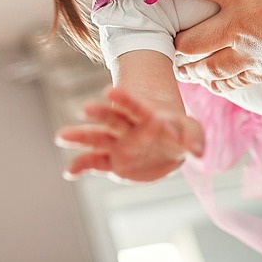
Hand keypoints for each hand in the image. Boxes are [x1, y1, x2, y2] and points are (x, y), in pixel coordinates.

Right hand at [55, 86, 204, 183]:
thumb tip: (200, 153)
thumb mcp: (192, 131)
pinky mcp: (112, 162)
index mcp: (144, 114)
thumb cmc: (179, 131)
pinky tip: (69, 172)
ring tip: (61, 136)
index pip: (133, 105)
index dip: (123, 99)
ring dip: (80, 137)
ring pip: (97, 138)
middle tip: (84, 108)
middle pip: (111, 118)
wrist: (167, 142)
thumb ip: (194, 139)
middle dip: (99, 113)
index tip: (110, 90)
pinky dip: (81, 166)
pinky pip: (94, 163)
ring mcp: (117, 144)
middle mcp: (127, 127)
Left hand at [171, 0, 261, 91]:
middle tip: (166, 42)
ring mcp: (249, 54)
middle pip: (194, 41)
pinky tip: (213, 84)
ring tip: (180, 70)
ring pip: (210, 67)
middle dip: (177, 44)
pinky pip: (235, 82)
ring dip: (193, 69)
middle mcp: (239, 28)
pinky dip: (220, 84)